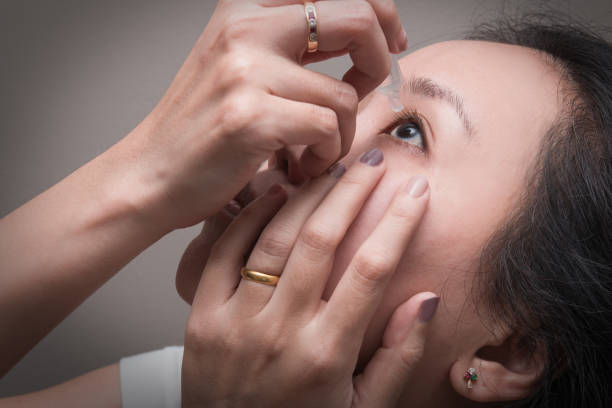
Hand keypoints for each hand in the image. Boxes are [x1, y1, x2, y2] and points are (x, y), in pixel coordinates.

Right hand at [122, 0, 407, 229]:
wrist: (151, 174)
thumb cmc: (202, 127)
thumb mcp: (241, 63)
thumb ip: (294, 42)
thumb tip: (365, 32)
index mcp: (244, 6)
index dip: (380, 9)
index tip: (390, 41)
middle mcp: (244, 26)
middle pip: (358, 18)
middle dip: (379, 61)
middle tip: (368, 91)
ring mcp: (245, 69)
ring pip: (346, 94)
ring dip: (343, 133)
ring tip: (317, 150)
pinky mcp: (251, 115)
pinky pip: (328, 128)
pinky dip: (328, 154)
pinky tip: (303, 164)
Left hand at [182, 150, 436, 406]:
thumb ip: (398, 356)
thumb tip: (427, 300)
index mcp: (326, 354)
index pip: (370, 270)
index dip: (398, 222)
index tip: (415, 190)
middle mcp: (280, 332)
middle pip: (321, 239)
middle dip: (353, 190)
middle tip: (373, 160)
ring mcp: (235, 322)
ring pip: (274, 237)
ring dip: (306, 195)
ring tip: (330, 168)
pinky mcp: (201, 316)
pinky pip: (224, 251)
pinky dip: (250, 217)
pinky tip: (275, 194)